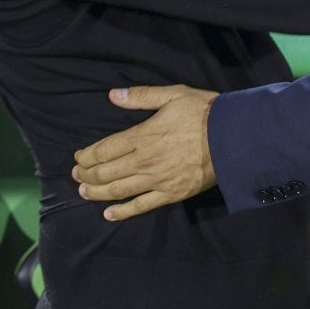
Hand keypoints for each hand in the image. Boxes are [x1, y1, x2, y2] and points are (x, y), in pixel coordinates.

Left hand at [73, 84, 218, 219]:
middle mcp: (145, 160)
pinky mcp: (170, 194)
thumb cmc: (204, 112)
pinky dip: (122, 212)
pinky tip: (108, 214)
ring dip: (97, 193)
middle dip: (86, 175)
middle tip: (76, 176)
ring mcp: (157, 180)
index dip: (86, 156)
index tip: (78, 158)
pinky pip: (141, 206)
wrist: (233, 138)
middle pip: (106, 172)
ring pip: (118, 190)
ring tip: (84, 192)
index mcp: (143, 135)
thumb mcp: (173, 95)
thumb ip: (141, 96)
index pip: (104, 149)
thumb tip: (112, 95)